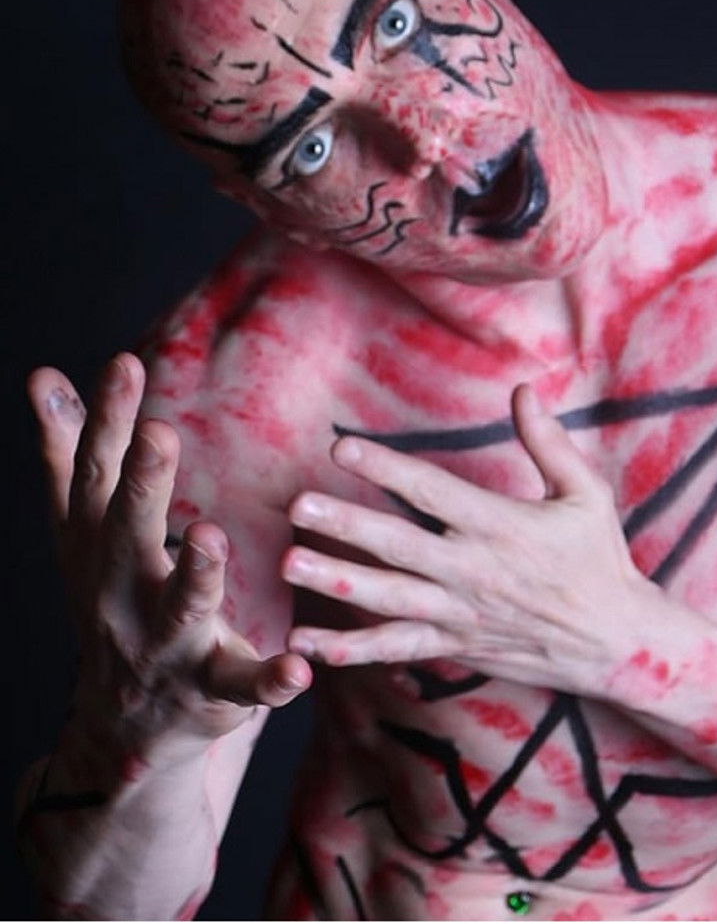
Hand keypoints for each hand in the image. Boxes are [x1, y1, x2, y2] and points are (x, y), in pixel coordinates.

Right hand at [28, 353, 310, 759]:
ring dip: (195, 578)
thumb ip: (68, 453)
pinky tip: (299, 668)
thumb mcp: (82, 532)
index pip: (97, 478)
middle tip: (158, 432)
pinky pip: (242, 687)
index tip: (122, 364)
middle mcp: (123, 595)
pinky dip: (270, 680)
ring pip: (181, 614)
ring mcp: (165, 648)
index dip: (107, 422)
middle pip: (129, 537)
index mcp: (97, 549)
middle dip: (142, 486)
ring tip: (209, 539)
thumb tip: (41, 371)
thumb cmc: (110, 600)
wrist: (120, 728)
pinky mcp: (210, 692)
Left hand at [283, 385, 652, 693]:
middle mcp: (474, 569)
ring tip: (290, 563)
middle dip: (346, 524)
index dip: (386, 469)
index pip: (432, 492)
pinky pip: (397, 647)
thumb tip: (523, 390)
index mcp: (501, 525)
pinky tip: (307, 643)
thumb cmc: (599, 559)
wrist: (616, 643)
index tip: (342, 448)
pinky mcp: (454, 643)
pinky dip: (353, 648)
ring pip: (389, 598)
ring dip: (337, 581)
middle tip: (298, 506)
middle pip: (399, 545)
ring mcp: (460, 612)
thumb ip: (549, 442)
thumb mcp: (587, 493)